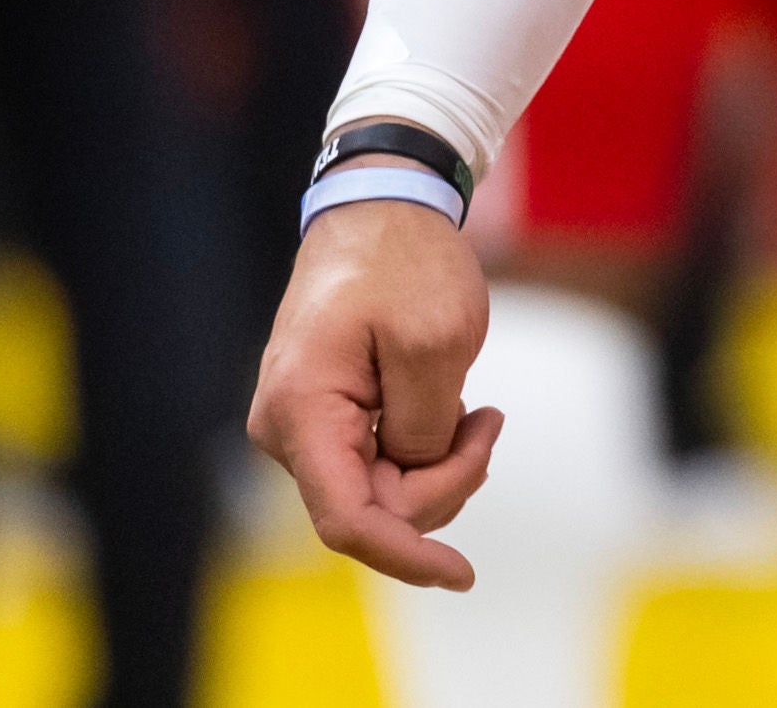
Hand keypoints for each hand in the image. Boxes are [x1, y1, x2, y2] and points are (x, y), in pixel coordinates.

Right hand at [250, 198, 500, 587]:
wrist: (381, 201)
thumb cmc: (406, 260)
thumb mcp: (438, 344)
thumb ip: (425, 431)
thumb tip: (412, 480)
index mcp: (302, 412)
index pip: (348, 521)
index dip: (407, 556)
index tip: (462, 575)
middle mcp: (286, 427)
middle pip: (372, 507)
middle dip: (443, 483)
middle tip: (490, 422)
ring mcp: (301, 422)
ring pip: (378, 490)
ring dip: (438, 466)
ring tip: (477, 410)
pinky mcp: (324, 414)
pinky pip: (376, 463)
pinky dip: (423, 450)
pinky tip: (451, 409)